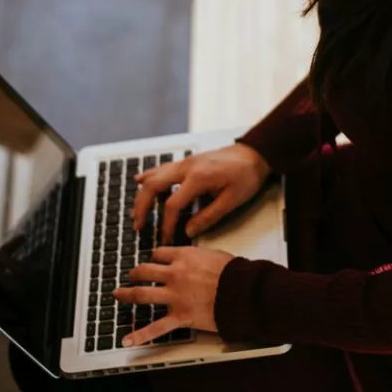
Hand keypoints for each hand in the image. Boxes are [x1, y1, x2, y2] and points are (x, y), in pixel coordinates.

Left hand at [112, 246, 233, 345]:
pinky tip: (127, 340)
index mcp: (184, 256)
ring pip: (142, 293)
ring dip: (127, 294)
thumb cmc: (234, 273)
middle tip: (131, 275)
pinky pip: (156, 327)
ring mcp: (175, 296)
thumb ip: (198, 256)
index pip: (159, 253)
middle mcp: (175, 274)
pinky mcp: (180, 316)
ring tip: (118, 295)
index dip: (154, 257)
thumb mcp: (214, 254)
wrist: (242, 292)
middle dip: (135, 273)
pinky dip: (140, 335)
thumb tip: (195, 257)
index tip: (152, 260)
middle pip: (145, 270)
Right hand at [132, 144, 271, 243]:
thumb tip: (188, 231)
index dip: (165, 224)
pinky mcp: (188, 161)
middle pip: (153, 186)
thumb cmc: (246, 176)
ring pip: (154, 176)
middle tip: (138, 226)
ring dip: (142, 194)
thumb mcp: (232, 200)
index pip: (172, 204)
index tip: (165, 237)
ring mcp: (185, 162)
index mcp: (198, 178)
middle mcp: (187, 167)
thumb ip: (208, 217)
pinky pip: (162, 168)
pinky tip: (139, 181)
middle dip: (142, 207)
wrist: (254, 153)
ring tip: (137, 212)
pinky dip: (149, 176)